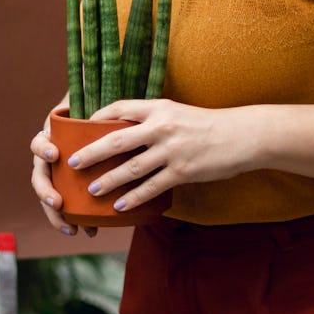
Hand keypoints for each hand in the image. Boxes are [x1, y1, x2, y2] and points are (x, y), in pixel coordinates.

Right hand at [30, 97, 97, 238]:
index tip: (55, 154)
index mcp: (52, 136)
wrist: (98, 123)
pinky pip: (67, 208)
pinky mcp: (70, 188)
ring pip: (50, 198)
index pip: (39, 143)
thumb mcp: (90, 102)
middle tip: (57, 203)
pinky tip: (85, 232)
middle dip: (46, 192)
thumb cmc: (95, 111)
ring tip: (70, 229)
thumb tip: (94, 74)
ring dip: (57, 215)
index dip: (43, 149)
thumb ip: (89, 95)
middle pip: (40, 177)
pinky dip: (74, 221)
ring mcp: (59, 175)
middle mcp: (51, 157)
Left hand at [65, 97, 254, 214]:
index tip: (81, 128)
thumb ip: (153, 119)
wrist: (241, 136)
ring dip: (109, 180)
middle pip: (117, 140)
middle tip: (72, 163)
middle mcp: (162, 127)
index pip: (119, 108)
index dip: (97, 118)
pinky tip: (120, 206)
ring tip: (92, 190)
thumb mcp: (178, 113)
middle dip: (91, 153)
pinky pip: (151, 187)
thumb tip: (125, 132)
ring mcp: (172, 150)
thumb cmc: (207, 125)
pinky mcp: (182, 171)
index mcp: (159, 107)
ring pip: (131, 168)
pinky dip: (133, 198)